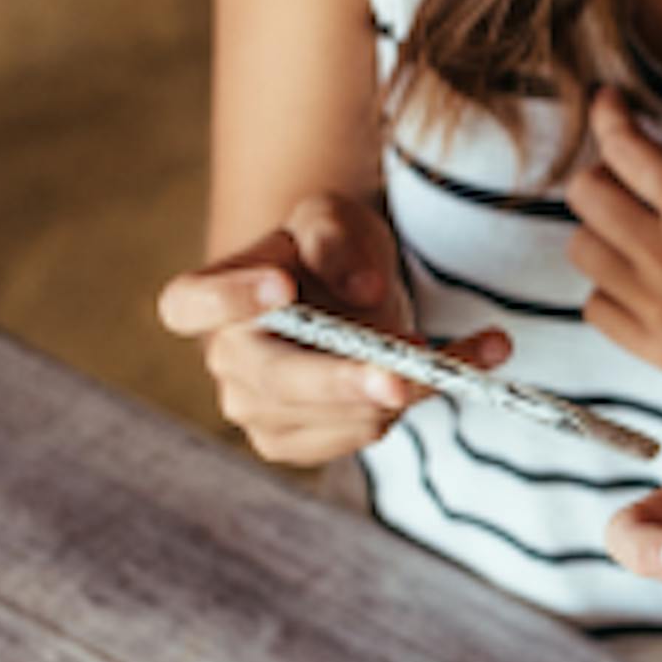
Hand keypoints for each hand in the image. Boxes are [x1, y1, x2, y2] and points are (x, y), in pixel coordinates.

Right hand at [157, 192, 509, 465]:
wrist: (345, 291)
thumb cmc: (326, 249)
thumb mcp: (331, 219)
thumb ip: (336, 241)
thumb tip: (363, 291)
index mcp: (210, 297)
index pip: (188, 304)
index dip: (228, 298)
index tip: (282, 284)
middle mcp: (228, 362)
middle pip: (275, 381)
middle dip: (341, 382)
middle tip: (397, 378)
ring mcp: (261, 412)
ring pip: (337, 416)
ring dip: (405, 388)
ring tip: (465, 349)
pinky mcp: (305, 442)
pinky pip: (371, 429)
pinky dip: (428, 397)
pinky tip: (472, 361)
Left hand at [567, 89, 661, 440]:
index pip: (623, 146)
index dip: (608, 114)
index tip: (611, 104)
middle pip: (585, 195)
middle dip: (602, 174)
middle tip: (630, 180)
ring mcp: (658, 307)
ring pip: (582, 250)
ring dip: (602, 232)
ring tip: (636, 234)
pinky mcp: (658, 350)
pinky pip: (597, 308)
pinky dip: (610, 289)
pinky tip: (643, 283)